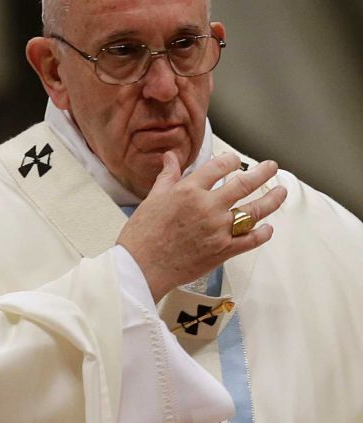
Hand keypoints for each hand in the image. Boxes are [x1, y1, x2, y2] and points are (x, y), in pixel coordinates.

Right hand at [117, 152, 287, 301]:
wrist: (142, 265)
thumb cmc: (143, 234)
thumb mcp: (153, 198)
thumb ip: (168, 176)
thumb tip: (171, 157)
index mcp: (189, 190)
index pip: (219, 167)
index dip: (230, 160)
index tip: (235, 160)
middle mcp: (208, 207)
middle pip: (243, 184)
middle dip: (262, 173)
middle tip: (271, 167)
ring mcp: (219, 229)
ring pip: (254, 211)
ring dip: (272, 199)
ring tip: (281, 192)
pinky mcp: (223, 250)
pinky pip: (251, 240)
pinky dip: (263, 233)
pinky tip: (268, 228)